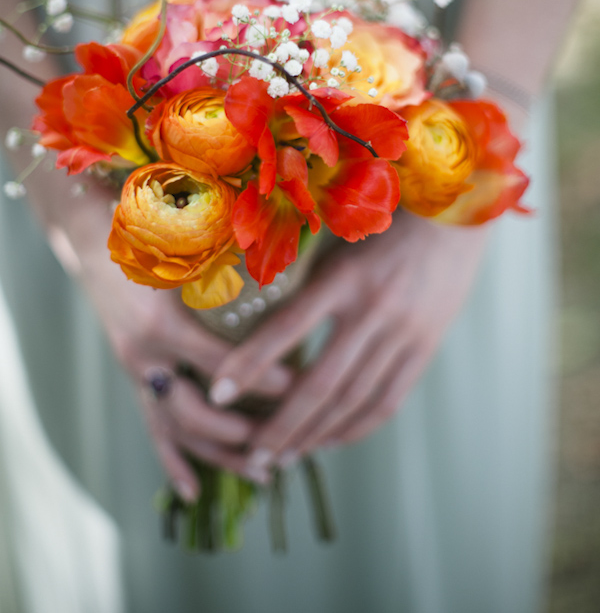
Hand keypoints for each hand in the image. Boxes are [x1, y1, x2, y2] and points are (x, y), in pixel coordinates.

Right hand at [48, 183, 291, 498]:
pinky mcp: (137, 377)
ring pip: (176, 430)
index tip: (303, 384)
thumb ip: (227, 264)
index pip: (219, 362)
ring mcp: (137, 371)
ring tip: (262, 474)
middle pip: (192, 412)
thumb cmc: (147, 232)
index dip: (261, 378)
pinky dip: (172, 462)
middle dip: (239, 431)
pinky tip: (192, 491)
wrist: (94, 240)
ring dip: (218, 456)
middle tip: (282, 439)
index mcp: (160, 322)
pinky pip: (153, 428)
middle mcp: (144, 355)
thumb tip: (286, 273)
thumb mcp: (185, 247)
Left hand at [209, 213, 487, 466]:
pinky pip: (387, 400)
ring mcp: (402, 333)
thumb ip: (303, 283)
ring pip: (352, 400)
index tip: (216, 392)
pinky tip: (329, 441)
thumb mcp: (337, 245)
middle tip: (250, 456)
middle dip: (281, 426)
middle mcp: (372, 309)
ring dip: (315, 435)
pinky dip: (355, 427)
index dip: (249, 363)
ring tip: (282, 458)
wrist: (452, 217)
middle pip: (320, 383)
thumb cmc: (380, 224)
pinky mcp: (425, 348)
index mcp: (342, 277)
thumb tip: (252, 322)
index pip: (286, 327)